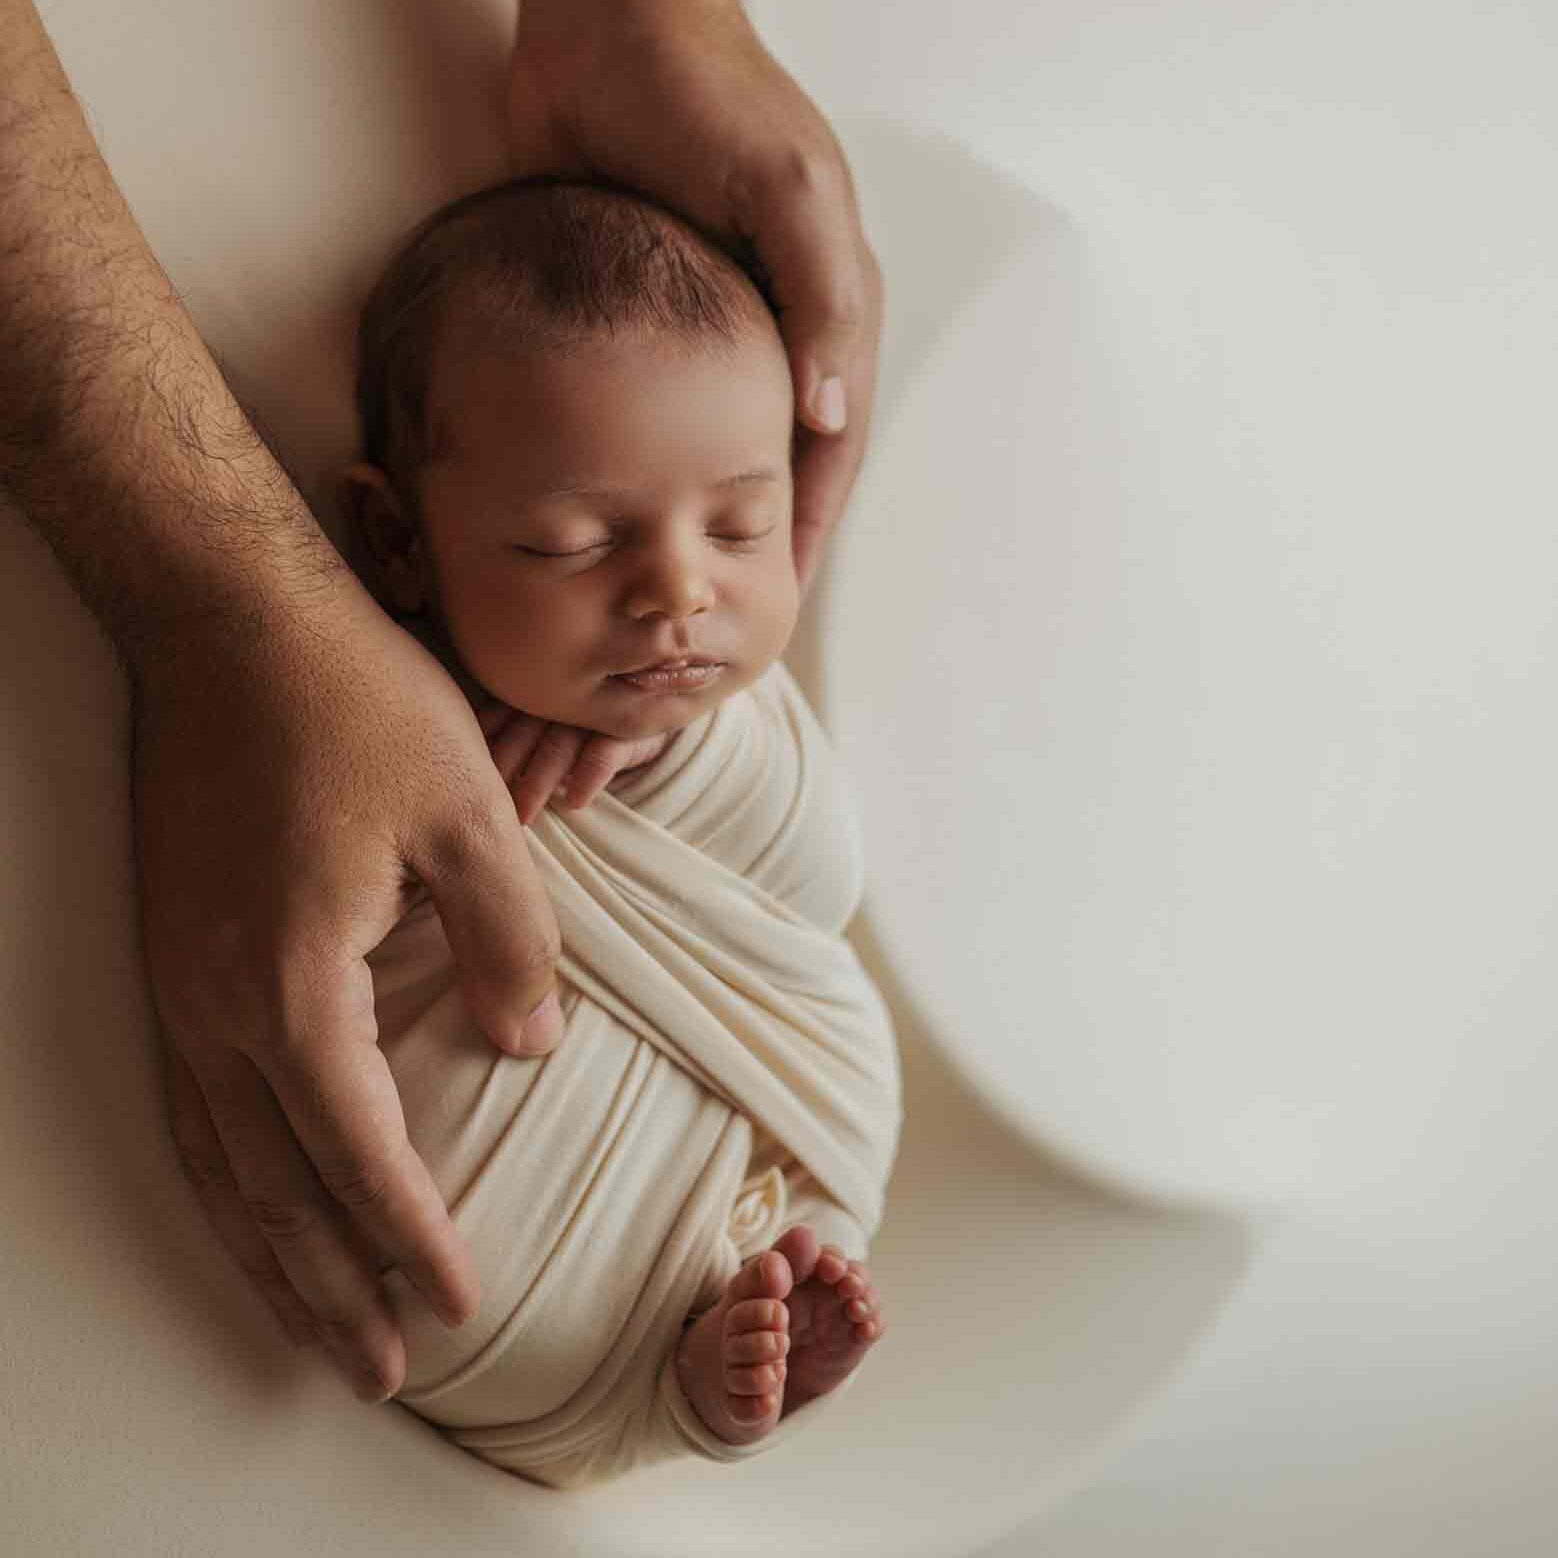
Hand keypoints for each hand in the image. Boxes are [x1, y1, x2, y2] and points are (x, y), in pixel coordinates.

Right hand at [132, 579, 563, 1401]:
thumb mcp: (471, 816)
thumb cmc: (359, 706)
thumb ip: (509, 943)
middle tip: (380, 1369)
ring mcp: (176, 982)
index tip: (459, 1299)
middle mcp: (217, 1005)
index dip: (412, 1233)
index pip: (363, 1151)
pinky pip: (191, 1105)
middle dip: (328, 1287)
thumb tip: (526, 1047)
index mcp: (296, 983)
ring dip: (267, 1253)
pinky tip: (255, 1199)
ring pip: (218, 1162)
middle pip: (272, 1190)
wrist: (231, 621)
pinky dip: (227, 1178)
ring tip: (314, 1325)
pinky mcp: (169, 951)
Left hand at [478, 700, 675, 825]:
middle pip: (522, 733)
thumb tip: (463, 757)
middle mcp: (562, 697)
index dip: (479, 743)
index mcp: (536, 689)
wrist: (662, 697)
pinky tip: (575, 802)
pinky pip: (606, 752)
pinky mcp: (629, 729)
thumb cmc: (588, 714)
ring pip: (558, 746)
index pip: (499, 715)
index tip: (458, 773)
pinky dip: (590, 775)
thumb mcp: (551, 711)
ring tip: (521, 817)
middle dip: (501, 769)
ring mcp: (595, 711)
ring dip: (539, 782)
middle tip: (478, 807)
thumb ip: (512, 722)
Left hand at [506, 0, 882, 600]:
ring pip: (716, 450)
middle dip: (756, 539)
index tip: (776, 603)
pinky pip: (656, 415)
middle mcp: (773, 330)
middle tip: (721, 613)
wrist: (605, 28)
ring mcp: (712, 330)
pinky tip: (621, 510)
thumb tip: (829, 422)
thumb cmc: (704, 95)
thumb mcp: (786, 189)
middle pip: (777, 463)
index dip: (805, 528)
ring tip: (673, 580)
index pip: (829, 449)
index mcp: (825, 308)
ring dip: (702, 514)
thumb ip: (818, 300)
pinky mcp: (647, 322)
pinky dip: (646, 468)